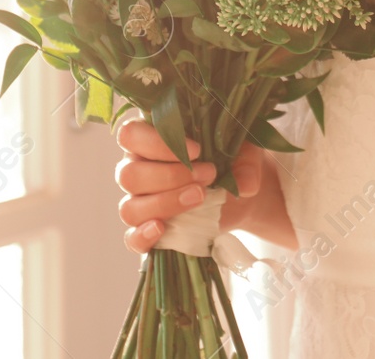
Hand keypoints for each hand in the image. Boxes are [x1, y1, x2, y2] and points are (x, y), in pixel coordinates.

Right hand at [113, 119, 264, 253]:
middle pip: (129, 175)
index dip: (158, 143)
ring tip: (201, 198)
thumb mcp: (243, 153)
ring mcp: (138, 202)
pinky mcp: (147, 231)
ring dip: (165, 204)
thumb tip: (244, 184)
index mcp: (147, 139)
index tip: (197, 150)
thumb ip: (245, 162)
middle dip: (171, 176)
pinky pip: (132, 239)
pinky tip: (162, 229)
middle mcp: (135, 169)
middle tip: (209, 174)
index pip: (130, 135)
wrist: (239, 194)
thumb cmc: (231, 161)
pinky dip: (143, 237)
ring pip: (130, 208)